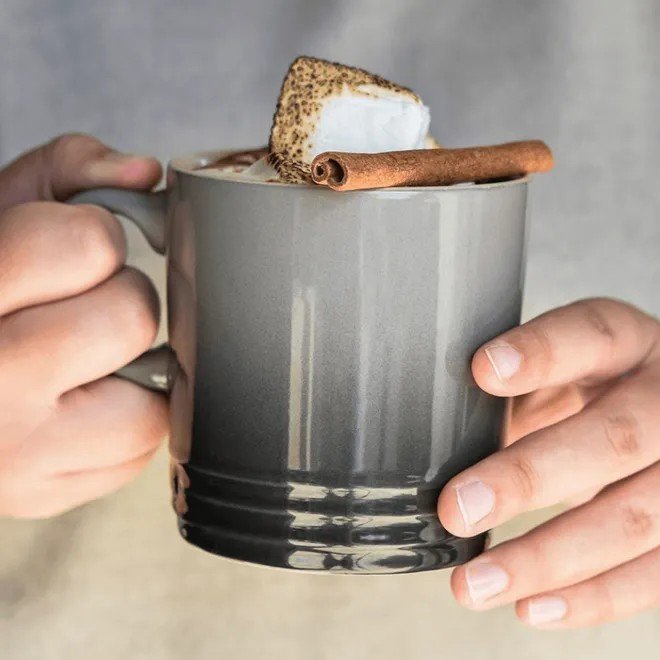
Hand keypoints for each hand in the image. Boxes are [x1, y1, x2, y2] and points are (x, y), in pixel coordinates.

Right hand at [0, 134, 167, 517]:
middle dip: (118, 298)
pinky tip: (82, 403)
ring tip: (81, 360)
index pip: (87, 244)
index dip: (94, 236)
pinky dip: (127, 419)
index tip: (72, 250)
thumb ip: (65, 173)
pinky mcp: (45, 496)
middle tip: (75, 306)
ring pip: (151, 402)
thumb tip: (147, 174)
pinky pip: (140, 452)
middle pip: (131, 316)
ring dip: (133, 370)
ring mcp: (17, 457)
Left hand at [438, 298, 659, 627]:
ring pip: (634, 518)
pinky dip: (590, 598)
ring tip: (474, 583)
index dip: (541, 353)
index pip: (592, 334)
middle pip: (614, 437)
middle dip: (528, 479)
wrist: (654, 415)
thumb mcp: (559, 371)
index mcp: (629, 345)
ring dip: (546, 560)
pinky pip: (654, 575)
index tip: (482, 371)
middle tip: (457, 509)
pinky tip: (531, 606)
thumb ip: (515, 389)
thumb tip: (434, 430)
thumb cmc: (590, 392)